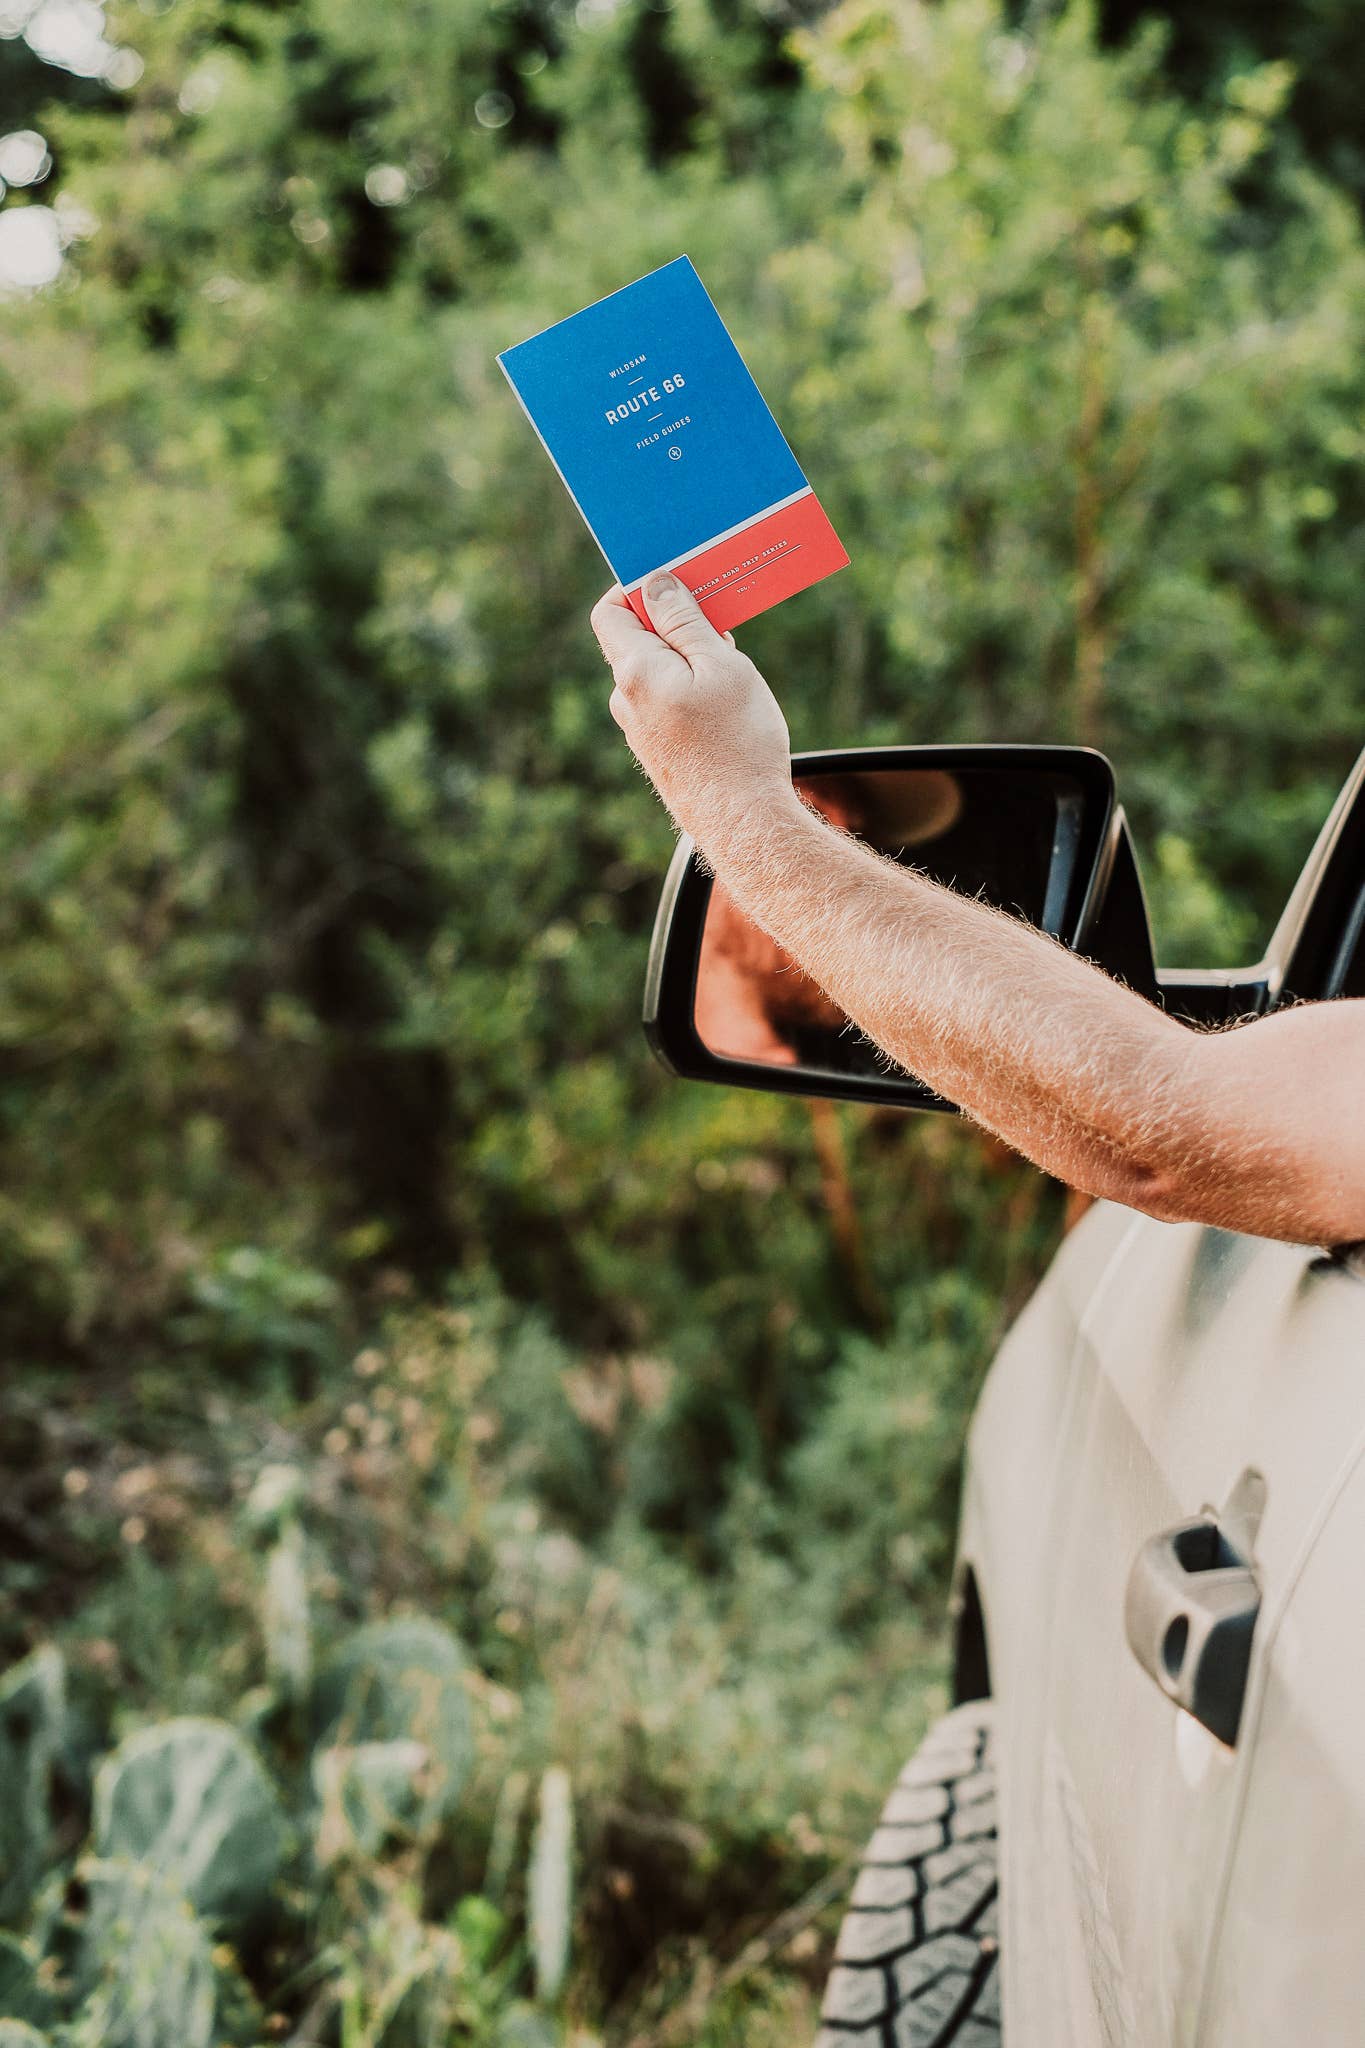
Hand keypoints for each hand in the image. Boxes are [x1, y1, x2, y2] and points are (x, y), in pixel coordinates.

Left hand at [589, 572, 791, 845]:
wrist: (745, 823)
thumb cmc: (738, 742)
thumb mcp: (720, 664)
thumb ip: (684, 620)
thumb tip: (656, 582)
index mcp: (634, 671)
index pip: (610, 610)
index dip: (638, 588)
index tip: (679, 583)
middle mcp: (626, 701)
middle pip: (637, 641)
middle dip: (675, 623)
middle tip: (722, 619)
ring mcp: (640, 731)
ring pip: (658, 675)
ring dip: (689, 660)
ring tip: (734, 668)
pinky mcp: (660, 753)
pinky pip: (668, 705)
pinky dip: (692, 691)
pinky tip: (729, 705)